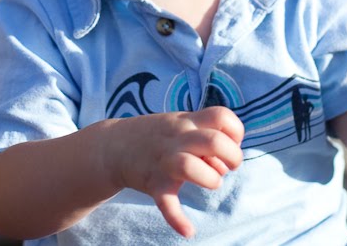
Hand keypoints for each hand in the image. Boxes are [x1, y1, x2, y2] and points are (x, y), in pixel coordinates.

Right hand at [106, 106, 243, 237]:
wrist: (112, 146)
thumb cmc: (156, 136)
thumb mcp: (179, 123)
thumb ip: (204, 134)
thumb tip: (226, 160)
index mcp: (186, 121)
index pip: (221, 116)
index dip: (235, 131)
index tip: (230, 143)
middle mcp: (177, 138)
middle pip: (213, 141)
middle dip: (232, 156)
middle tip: (227, 167)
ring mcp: (163, 160)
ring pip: (190, 166)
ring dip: (210, 179)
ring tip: (211, 183)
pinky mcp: (153, 183)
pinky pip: (166, 203)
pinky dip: (177, 219)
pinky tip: (187, 230)